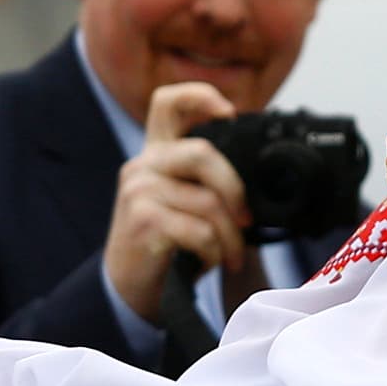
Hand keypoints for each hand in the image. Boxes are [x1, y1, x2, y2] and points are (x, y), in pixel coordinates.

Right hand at [103, 81, 248, 325]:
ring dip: (230, 236)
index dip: (201, 96)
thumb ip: (206, 180)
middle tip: (246, 221)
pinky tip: (209, 262)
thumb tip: (257, 180)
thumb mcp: (184, 204)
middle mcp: (142, 165)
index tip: (230, 113)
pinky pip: (199, 230)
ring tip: (230, 255)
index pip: (168, 102)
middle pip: (203, 153)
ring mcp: (139, 191)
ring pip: (207, 201)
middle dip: (235, 190)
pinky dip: (215, 251)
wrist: (129, 290)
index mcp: (155, 154)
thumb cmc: (166, 246)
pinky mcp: (143, 221)